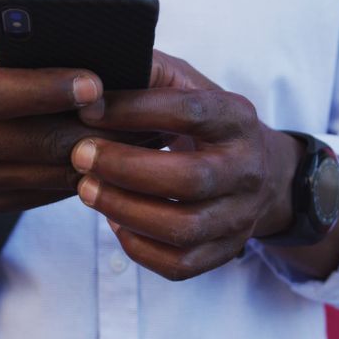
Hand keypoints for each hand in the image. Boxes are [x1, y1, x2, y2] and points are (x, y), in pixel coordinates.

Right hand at [0, 25, 147, 248]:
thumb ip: (14, 39)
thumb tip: (82, 40)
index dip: (48, 89)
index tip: (95, 81)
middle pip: (38, 139)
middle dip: (97, 126)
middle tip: (146, 110)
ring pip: (56, 170)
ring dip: (106, 152)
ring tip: (148, 131)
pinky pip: (57, 188)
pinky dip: (93, 170)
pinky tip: (125, 152)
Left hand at [70, 51, 301, 280]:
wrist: (259, 172)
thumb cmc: (203, 122)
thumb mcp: (187, 85)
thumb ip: (148, 74)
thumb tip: (92, 76)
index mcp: (237, 118)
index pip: (189, 112)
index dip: (135, 110)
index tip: (88, 108)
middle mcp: (247, 169)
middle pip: (189, 179)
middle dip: (124, 168)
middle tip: (79, 155)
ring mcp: (240, 216)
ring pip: (182, 227)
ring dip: (124, 209)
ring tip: (85, 188)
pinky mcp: (224, 251)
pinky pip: (179, 264)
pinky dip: (137, 245)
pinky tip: (113, 220)